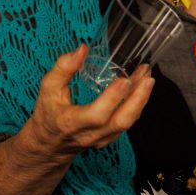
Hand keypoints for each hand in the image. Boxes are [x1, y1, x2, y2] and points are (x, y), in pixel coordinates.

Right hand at [21, 45, 153, 157]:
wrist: (49, 145)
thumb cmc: (48, 114)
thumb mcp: (48, 89)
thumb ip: (63, 68)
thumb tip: (82, 49)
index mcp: (72, 122)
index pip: (97, 114)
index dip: (112, 98)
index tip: (124, 79)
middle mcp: (90, 134)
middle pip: (121, 121)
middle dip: (138, 99)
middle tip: (147, 78)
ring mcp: (102, 139)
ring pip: (128, 122)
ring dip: (141, 99)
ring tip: (147, 76)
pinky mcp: (110, 138)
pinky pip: (128, 122)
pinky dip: (137, 104)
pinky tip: (141, 87)